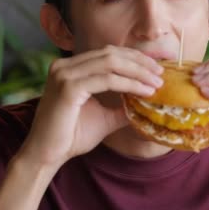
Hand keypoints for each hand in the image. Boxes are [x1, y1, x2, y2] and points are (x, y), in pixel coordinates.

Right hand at [19, 45, 163, 168]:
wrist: (47, 155)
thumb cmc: (72, 136)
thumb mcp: (105, 116)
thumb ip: (123, 105)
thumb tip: (148, 100)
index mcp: (71, 68)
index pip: (108, 53)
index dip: (135, 58)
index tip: (156, 69)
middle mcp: (65, 66)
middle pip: (111, 54)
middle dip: (140, 62)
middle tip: (161, 74)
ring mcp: (64, 74)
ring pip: (111, 63)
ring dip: (138, 72)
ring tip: (156, 83)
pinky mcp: (68, 87)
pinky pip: (107, 80)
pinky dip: (129, 84)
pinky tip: (144, 92)